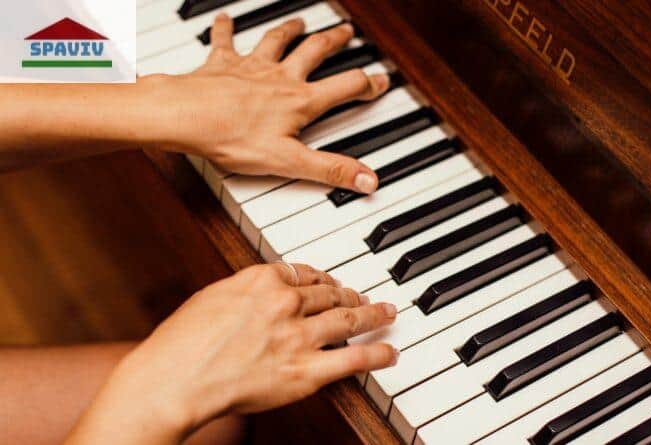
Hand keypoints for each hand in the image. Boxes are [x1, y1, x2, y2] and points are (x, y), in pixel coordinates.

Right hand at [66, 264, 396, 444]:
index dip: (322, 279)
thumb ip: (245, 290)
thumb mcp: (212, 298)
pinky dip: (378, 354)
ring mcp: (300, 336)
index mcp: (262, 279)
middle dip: (351, 294)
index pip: (304, 273)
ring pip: (350, 318)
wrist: (175, 379)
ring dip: (373, 314)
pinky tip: (390, 352)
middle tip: (363, 296)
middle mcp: (287, 302)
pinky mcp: (307, 371)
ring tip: (386, 312)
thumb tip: (261, 290)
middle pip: (330, 293)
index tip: (329, 282)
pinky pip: (355, 360)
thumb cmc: (182, 343)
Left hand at [145, 16, 388, 192]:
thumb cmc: (232, 138)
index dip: (367, 84)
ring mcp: (251, 66)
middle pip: (314, 52)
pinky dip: (225, 28)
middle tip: (346, 32)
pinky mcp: (222, 64)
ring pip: (277, 41)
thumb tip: (367, 180)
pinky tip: (225, 18)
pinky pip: (225, 40)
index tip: (381, 80)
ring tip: (301, 22)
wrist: (185, 116)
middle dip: (334, 41)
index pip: (344, 88)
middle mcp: (280, 77)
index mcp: (300, 101)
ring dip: (291, 29)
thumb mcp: (288, 161)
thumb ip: (330, 169)